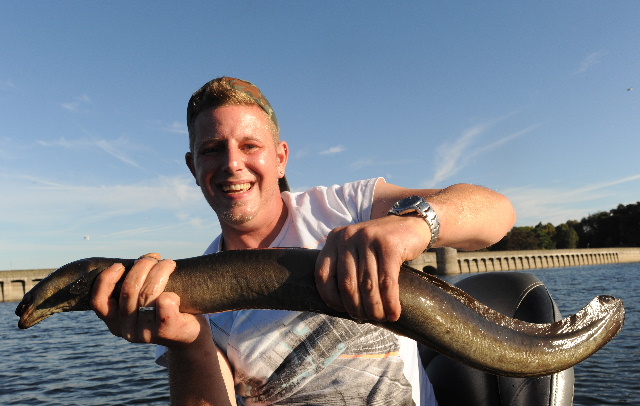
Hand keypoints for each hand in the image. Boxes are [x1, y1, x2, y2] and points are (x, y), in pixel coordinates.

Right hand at [91, 253, 205, 346]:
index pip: (99, 302)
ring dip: (159, 271)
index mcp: (115, 322)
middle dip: (142, 266)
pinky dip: (171, 292)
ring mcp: (145, 332)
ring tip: (168, 264)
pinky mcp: (165, 331)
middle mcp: (127, 329)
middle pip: (128, 290)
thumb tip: (141, 259)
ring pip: (147, 293)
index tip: (120, 265)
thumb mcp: (140, 303)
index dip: (106, 280)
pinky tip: (176, 292)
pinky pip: (165, 302)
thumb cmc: (162, 311)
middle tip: (154, 258)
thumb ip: (132, 288)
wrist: (188, 335)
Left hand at [315, 215, 430, 321]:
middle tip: (365, 318)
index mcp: (335, 239)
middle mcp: (348, 237)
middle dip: (356, 307)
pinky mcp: (389, 245)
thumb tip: (342, 307)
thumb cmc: (380, 245)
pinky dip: (390, 302)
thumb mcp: (356, 249)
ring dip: (374, 308)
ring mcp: (368, 239)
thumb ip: (346, 268)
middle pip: (347, 283)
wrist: (410, 223)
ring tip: (380, 318)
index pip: (323, 274)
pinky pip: (387, 282)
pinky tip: (393, 313)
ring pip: (368, 285)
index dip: (331, 297)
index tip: (342, 310)